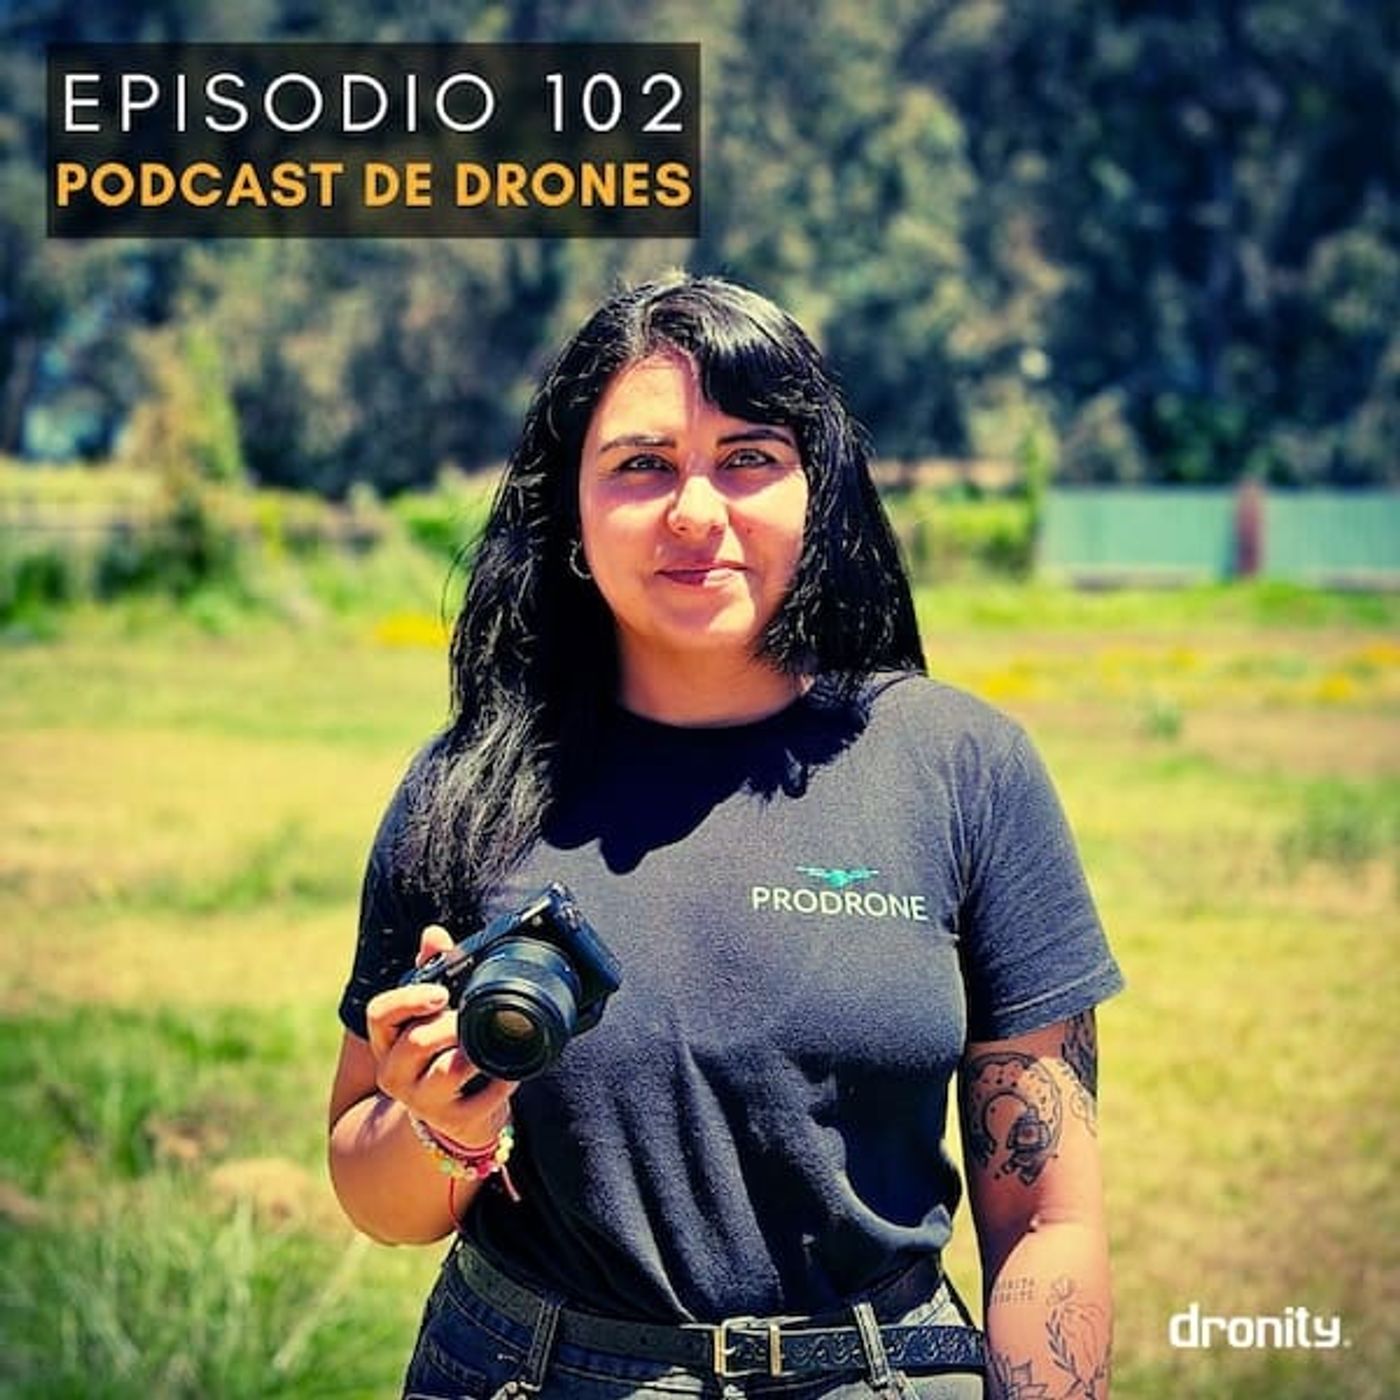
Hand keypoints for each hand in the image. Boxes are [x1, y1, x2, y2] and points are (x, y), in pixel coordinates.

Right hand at [364, 925, 516, 1146]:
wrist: (453, 1112)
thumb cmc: (442, 1049)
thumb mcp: (432, 1011)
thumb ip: (432, 969)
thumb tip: (433, 935)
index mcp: (387, 1040)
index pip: (379, 1014)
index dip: (408, 1000)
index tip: (440, 992)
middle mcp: (395, 1072)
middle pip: (417, 1042)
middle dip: (450, 1024)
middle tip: (470, 1016)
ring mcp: (423, 1101)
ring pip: (449, 1070)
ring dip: (475, 1049)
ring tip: (488, 1040)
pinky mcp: (455, 1122)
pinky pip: (483, 1096)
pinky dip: (502, 1079)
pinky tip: (509, 1069)